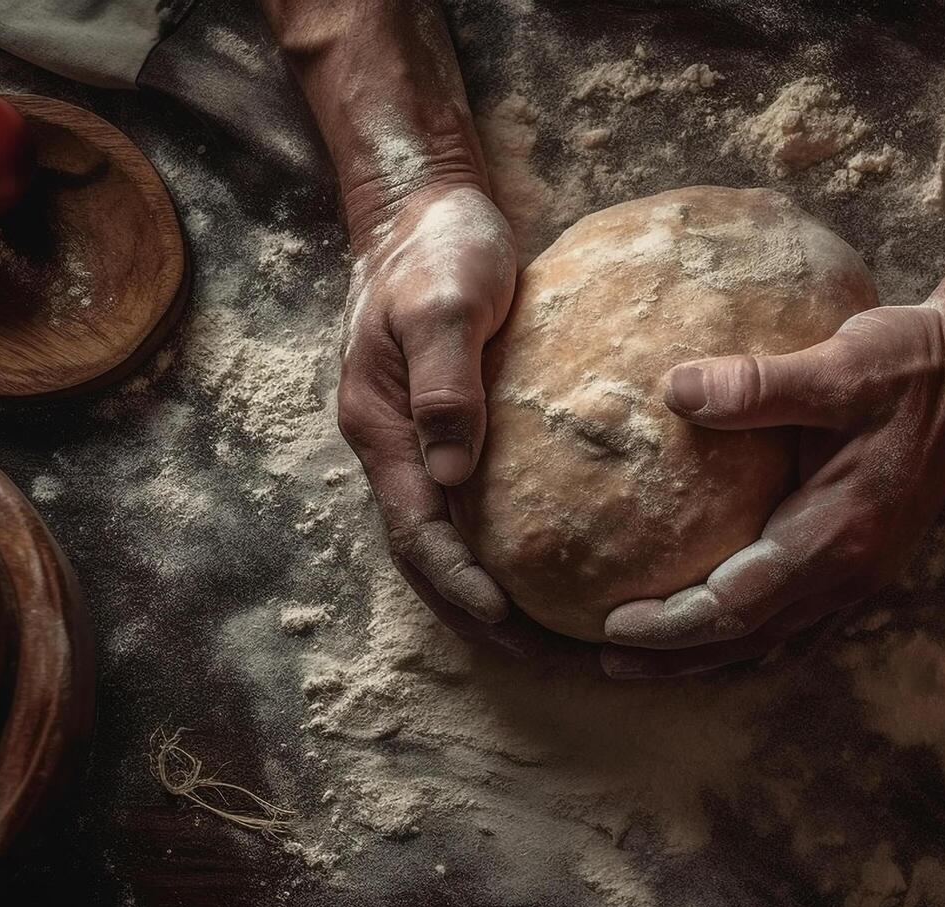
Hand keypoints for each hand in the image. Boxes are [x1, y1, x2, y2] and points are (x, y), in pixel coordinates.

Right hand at [338, 182, 518, 630]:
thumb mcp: (445, 302)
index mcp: (384, 429)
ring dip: (495, 601)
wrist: (425, 209)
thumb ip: (446, 382)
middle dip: (483, 619)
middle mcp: (397, 449)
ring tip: (560, 640)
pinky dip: (508, 554)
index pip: (419, 533)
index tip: (509, 623)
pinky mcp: (454, 430)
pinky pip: (475, 512)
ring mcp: (421, 444)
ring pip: (449, 544)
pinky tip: (561, 571)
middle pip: (430, 561)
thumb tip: (453, 469)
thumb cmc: (437, 248)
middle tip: (553, 659)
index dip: (459, 585)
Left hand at [598, 304, 944, 678]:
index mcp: (839, 535)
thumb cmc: (910, 365)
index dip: (673, 623)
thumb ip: (758, 384)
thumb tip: (674, 390)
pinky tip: (714, 626)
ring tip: (646, 662)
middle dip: (677, 655)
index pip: (738, 604)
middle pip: (750, 638)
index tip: (612, 625)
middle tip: (606, 662)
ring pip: (774, 636)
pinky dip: (748, 634)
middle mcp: (853, 571)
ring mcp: (864, 572)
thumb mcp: (840, 364)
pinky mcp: (866, 561)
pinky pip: (796, 618)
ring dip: (709, 653)